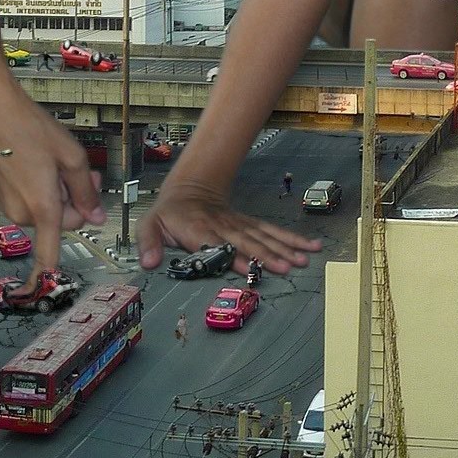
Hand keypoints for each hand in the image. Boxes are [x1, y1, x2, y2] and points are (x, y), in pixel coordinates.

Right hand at [0, 97, 106, 289]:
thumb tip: (97, 218)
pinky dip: (41, 189)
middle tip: (84, 172)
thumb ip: (87, 191)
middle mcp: (23, 213)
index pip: (48, 253)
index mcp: (43, 207)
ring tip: (58, 163)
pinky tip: (40, 163)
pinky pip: (31, 201)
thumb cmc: (33, 129)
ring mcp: (9, 205)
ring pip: (46, 211)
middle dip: (75, 203)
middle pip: (61, 222)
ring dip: (58, 193)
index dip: (49, 275)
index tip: (45, 291)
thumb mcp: (72, 156)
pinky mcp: (1, 195)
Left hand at [138, 179, 320, 276]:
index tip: (250, 267)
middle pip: (248, 242)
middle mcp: (224, 227)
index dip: (234, 256)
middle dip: (268, 255)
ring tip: (305, 258)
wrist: (188, 189)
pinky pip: (271, 231)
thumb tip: (149, 263)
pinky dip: (291, 239)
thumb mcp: (149, 225)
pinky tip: (308, 246)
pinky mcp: (249, 225)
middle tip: (288, 267)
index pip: (218, 245)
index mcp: (199, 230)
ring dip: (285, 247)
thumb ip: (149, 244)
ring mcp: (239, 225)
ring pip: (265, 236)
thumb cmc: (169, 213)